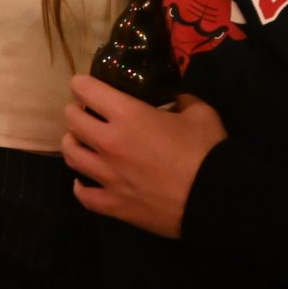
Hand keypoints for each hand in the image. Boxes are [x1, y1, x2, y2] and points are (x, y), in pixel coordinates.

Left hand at [61, 76, 225, 239]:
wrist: (216, 199)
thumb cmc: (207, 152)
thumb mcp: (201, 113)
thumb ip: (183, 101)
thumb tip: (178, 100)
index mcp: (127, 115)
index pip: (85, 89)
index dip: (82, 84)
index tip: (86, 86)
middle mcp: (109, 142)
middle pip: (71, 120)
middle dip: (76, 111)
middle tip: (86, 113)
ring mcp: (107, 175)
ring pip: (71, 154)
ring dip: (74, 144)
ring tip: (82, 143)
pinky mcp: (113, 204)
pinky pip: (83, 195)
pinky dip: (80, 187)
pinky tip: (85, 182)